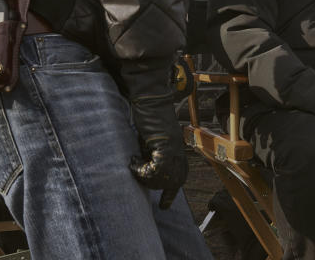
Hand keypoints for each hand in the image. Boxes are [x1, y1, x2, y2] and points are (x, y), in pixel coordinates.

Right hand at [128, 94, 187, 208]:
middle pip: (164, 186)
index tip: (163, 208)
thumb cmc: (150, 123)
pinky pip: (152, 172)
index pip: (177, 184)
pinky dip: (139, 168)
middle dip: (147, 181)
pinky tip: (133, 160)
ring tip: (134, 160)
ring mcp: (176, 156)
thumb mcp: (153, 147)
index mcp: (180, 159)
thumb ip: (154, 161)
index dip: (169, 196)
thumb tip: (148, 180)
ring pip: (157, 181)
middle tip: (136, 165)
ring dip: (141, 173)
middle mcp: (181, 160)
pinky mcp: (167, 152)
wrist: (152, 106)